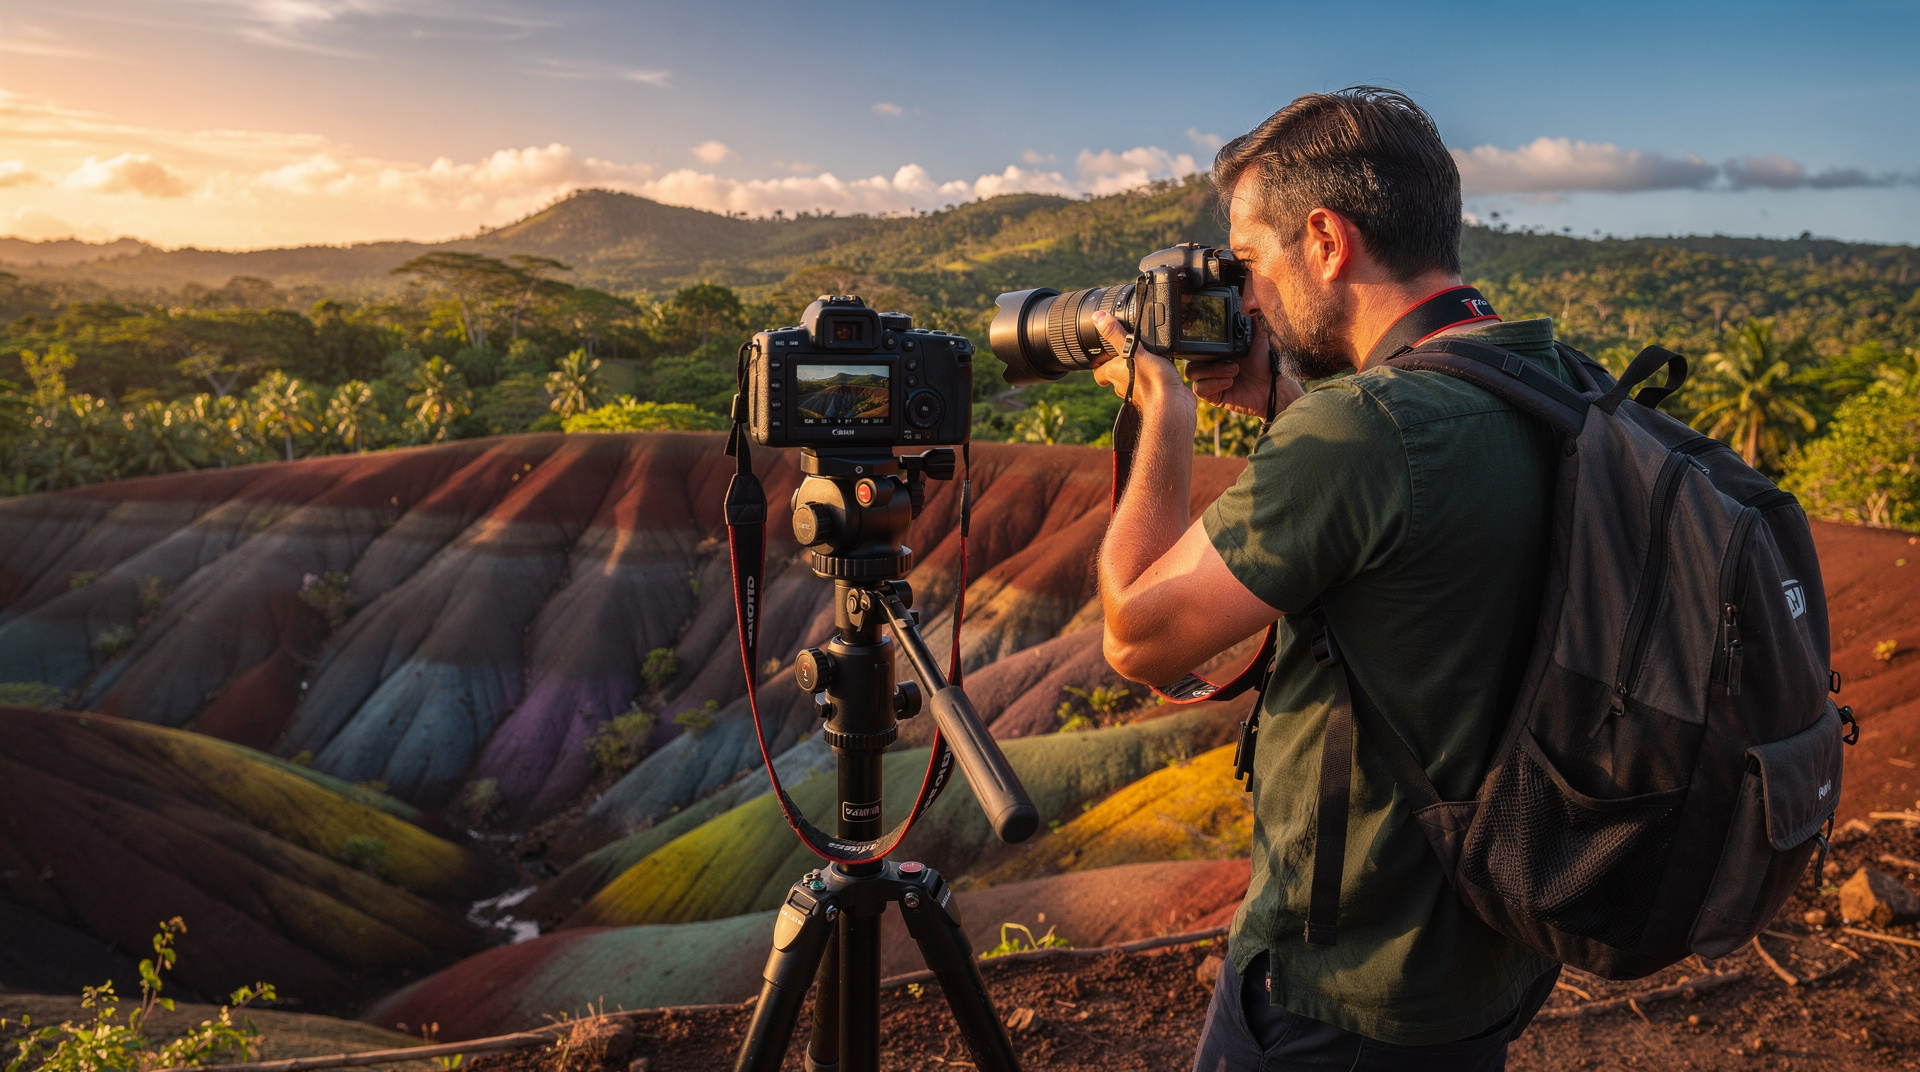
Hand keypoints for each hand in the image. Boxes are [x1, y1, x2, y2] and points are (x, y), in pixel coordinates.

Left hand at [1089, 312, 1194, 426]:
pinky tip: (1164, 367)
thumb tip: (1098, 318)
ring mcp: (1141, 392)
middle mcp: (1125, 384)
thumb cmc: (1152, 381)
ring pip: (1135, 381)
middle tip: (1126, 354)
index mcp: (1115, 372)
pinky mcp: (1158, 393)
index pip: (1100, 372)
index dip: (1099, 366)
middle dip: (1120, 367)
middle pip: (1116, 377)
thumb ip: (1117, 334)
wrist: (1173, 404)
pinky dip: (1156, 376)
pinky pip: (1154, 384)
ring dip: (1139, 371)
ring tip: (1147, 357)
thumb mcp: (1134, 349)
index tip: (1102, 359)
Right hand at [1185, 329, 1304, 419]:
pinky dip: (1213, 384)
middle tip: (1231, 360)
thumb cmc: (1266, 363)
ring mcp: (1210, 379)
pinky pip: (1200, 389)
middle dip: (1208, 359)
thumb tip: (1248, 301)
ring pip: (1192, 372)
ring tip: (1234, 371)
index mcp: (1218, 349)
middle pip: (1190, 358)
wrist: (1273, 386)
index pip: (1199, 343)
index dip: (1201, 341)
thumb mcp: (1258, 337)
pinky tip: (1229, 382)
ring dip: (1212, 371)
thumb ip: (1249, 321)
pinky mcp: (1213, 395)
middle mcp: (1211, 364)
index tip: (1214, 339)